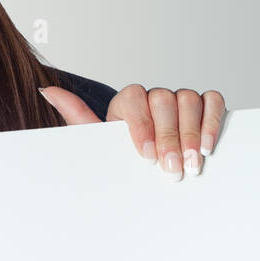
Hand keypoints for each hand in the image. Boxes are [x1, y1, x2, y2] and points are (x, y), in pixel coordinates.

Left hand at [38, 85, 227, 180]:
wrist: (147, 167)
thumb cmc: (122, 154)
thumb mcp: (99, 140)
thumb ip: (77, 116)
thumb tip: (46, 91)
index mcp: (127, 101)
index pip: (135, 99)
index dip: (143, 126)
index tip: (146, 157)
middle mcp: (155, 96)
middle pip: (165, 100)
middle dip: (169, 137)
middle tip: (171, 169)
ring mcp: (180, 99)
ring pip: (189, 99)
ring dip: (191, 133)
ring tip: (192, 163)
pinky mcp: (205, 106)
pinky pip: (213, 101)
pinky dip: (213, 121)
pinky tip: (208, 146)